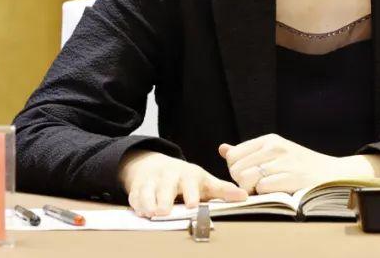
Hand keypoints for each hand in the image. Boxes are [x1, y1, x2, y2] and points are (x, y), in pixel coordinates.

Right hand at [118, 149, 247, 217]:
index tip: (192, 204)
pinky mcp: (137, 188)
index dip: (191, 193)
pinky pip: (135, 196)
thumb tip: (244, 197)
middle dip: (164, 199)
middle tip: (164, 211)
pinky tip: (139, 212)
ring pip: (148, 191)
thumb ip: (222, 190)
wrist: (157, 166)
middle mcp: (168, 176)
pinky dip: (136, 204)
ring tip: (151, 213)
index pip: (190, 183)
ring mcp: (152, 181)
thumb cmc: (187, 179)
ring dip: (148, 201)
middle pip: (166, 187)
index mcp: (188, 175)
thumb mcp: (205, 181)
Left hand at [219, 133, 356, 194]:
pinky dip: (265, 195)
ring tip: (263, 191)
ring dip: (251, 190)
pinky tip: (275, 193)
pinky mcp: (291, 177)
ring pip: (245, 178)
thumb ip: (248, 152)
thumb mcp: (275, 152)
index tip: (250, 177)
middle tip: (257, 188)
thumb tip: (223, 149)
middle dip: (242, 183)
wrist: (332, 173)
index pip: (234, 155)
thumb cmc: (300, 166)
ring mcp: (283, 162)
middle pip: (236, 169)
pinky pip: (262, 188)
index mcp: (269, 140)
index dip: (236, 171)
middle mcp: (275, 147)